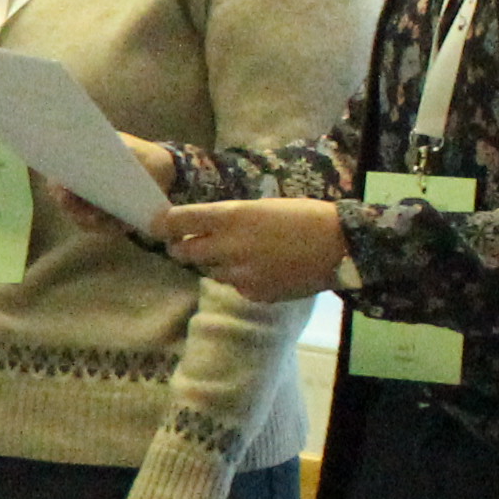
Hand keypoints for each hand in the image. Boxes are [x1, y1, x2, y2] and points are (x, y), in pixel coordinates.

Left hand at [151, 196, 348, 303]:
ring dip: (215, 263)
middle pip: (182, 252)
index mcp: (231, 217)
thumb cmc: (303, 216)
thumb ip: (229, 218)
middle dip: (181, 248)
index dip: (163, 224)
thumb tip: (201, 227)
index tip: (157, 225)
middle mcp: (228, 246)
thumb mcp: (262, 206)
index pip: (177, 222)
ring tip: (241, 253)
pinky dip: (240, 278)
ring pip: (209, 270)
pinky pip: (234, 285)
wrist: (341, 246)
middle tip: (187, 243)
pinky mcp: (252, 293)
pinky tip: (263, 268)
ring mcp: (239, 274)